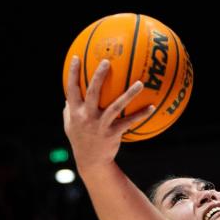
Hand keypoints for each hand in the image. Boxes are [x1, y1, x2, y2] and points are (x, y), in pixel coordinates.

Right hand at [62, 57, 154, 171]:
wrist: (90, 162)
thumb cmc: (80, 140)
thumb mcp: (69, 125)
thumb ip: (69, 110)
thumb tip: (67, 96)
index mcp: (75, 112)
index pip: (72, 90)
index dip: (73, 74)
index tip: (76, 58)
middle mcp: (87, 117)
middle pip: (92, 93)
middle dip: (98, 76)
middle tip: (107, 61)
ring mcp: (100, 125)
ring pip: (115, 107)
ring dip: (129, 95)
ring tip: (140, 83)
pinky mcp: (113, 134)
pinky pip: (128, 122)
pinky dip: (140, 115)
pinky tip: (152, 107)